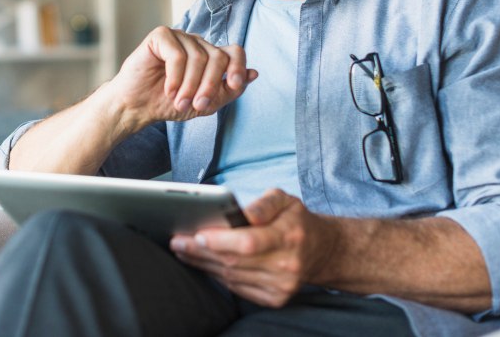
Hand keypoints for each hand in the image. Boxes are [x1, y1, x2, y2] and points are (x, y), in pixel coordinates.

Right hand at [105, 26, 257, 132]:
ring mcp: (180, 36)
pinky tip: (168, 89)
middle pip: (218, 57)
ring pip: (198, 57)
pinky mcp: (161, 35)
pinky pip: (177, 53)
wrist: (137, 106)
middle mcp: (197, 43)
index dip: (237, 67)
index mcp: (211, 56)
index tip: (232, 85)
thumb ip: (229, 90)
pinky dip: (175, 76)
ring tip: (179, 102)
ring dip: (190, 85)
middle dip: (209, 85)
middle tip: (197, 105)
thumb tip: (254, 73)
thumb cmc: (168, 103)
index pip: (234, 52)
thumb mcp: (205, 103)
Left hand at [169, 189, 339, 306]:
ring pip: (233, 277)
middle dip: (201, 252)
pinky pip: (238, 288)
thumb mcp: (285, 200)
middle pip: (235, 261)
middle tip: (177, 241)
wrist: (322, 251)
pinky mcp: (276, 299)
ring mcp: (282, 286)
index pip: (249, 242)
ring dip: (204, 264)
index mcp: (289, 236)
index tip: (197, 234)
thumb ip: (264, 203)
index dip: (220, 240)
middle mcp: (286, 265)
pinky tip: (203, 264)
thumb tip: (244, 213)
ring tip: (183, 251)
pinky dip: (218, 276)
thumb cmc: (296, 220)